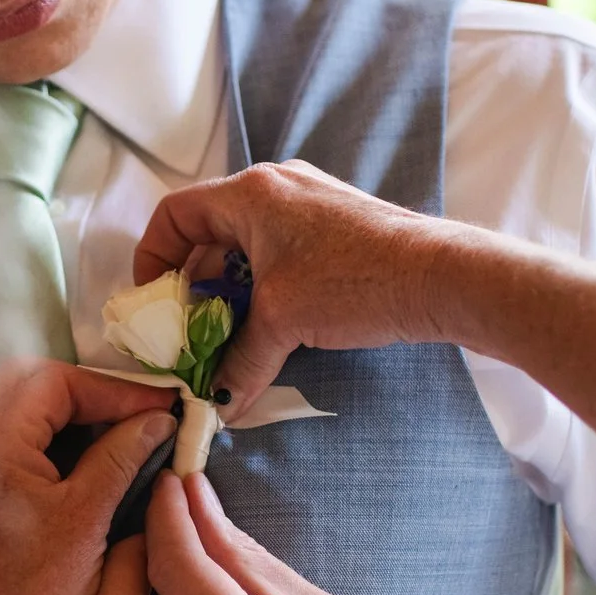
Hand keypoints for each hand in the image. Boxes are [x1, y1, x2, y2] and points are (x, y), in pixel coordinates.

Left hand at [0, 361, 176, 594]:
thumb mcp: (89, 522)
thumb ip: (121, 457)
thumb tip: (157, 418)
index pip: (51, 381)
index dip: (112, 389)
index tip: (161, 405)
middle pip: (21, 382)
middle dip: (83, 391)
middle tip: (135, 414)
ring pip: (0, 403)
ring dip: (53, 407)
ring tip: (103, 430)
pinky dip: (32, 432)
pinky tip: (71, 457)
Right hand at [133, 161, 450, 414]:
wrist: (442, 276)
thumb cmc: (355, 280)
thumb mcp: (283, 322)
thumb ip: (238, 362)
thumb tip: (217, 405)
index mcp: (251, 193)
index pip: (176, 214)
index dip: (153, 258)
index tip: (154, 302)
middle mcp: (277, 189)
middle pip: (210, 232)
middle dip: (194, 284)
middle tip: (188, 329)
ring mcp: (311, 205)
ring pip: (248, 247)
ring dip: (231, 292)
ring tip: (229, 336)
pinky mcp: (338, 227)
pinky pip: (281, 253)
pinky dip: (265, 288)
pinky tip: (273, 328)